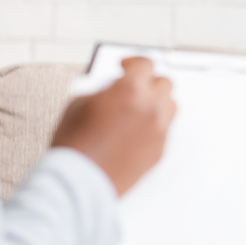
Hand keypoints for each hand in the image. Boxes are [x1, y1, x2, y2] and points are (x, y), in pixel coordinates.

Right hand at [51, 57, 176, 195]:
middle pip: (163, 83)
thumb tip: (115, 87)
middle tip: (133, 86)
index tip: (125, 66)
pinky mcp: (160, 150)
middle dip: (147, 81)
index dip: (133, 62)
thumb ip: (104, 89)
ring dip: (156, 102)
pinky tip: (136, 130)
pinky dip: (154, 124)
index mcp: (130, 90)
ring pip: (170, 105)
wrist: (79, 181)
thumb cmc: (75, 145)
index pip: (145, 64)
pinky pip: (164, 129)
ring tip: (137, 108)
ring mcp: (159, 130)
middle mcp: (151, 108)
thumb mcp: (80, 103)